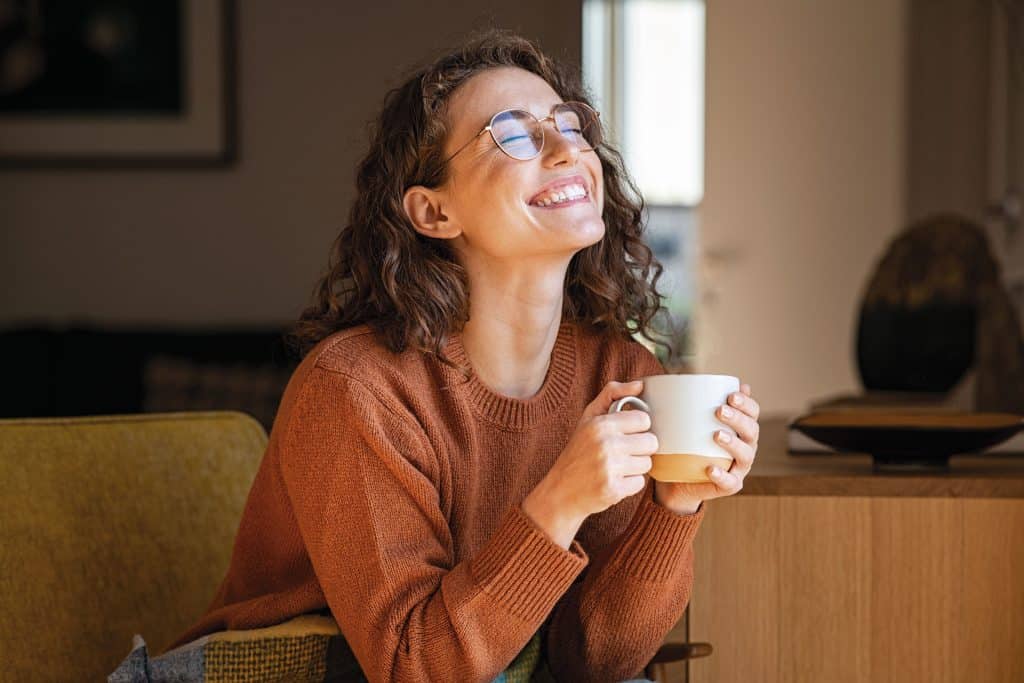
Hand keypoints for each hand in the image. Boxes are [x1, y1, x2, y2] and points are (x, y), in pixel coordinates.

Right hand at [522, 380, 656, 546]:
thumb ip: (612, 395)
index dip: (638, 428)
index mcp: (601, 424)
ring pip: (647, 463)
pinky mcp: (614, 490)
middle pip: (651, 442)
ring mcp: (610, 468)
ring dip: (635, 467)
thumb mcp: (588, 418)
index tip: (626, 434)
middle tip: (623, 452)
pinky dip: (629, 484)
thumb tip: (640, 384)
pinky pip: (640, 483)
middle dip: (640, 448)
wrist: (560, 492)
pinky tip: (613, 481)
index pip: (644, 420)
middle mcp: (606, 444)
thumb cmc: (577, 452)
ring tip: (616, 467)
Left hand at [653, 383, 759, 514]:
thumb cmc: (687, 444)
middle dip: (738, 419)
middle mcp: (746, 447)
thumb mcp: (689, 421)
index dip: (747, 403)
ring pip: (745, 455)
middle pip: (751, 431)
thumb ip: (693, 402)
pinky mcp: (729, 485)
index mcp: (741, 428)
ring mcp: (739, 468)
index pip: (753, 412)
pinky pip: (730, 482)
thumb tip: (691, 378)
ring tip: (716, 435)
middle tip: (719, 411)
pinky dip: (722, 475)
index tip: (731, 395)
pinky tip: (710, 468)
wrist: (679, 480)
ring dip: (733, 444)